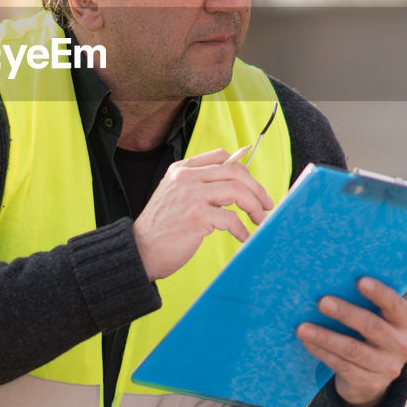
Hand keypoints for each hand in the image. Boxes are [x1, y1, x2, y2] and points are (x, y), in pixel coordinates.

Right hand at [133, 147, 273, 281]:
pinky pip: (231, 219)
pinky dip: (242, 230)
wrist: (140, 250)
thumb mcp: (177, 196)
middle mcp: (186, 178)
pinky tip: (244, 237)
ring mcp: (191, 195)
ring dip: (255, 207)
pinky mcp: (196, 216)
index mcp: (181, 170)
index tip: (254, 187)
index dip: (243, 169)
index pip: (220, 156)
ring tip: (260, 220)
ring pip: (237, 191)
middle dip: (257, 190)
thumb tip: (236, 179)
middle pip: (235, 172)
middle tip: (266, 206)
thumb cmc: (162, 227)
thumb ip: (200, 185)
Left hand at [297, 277, 406, 406]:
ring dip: (325, 337)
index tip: (360, 280)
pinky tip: (308, 342)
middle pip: (371, 326)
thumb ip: (367, 304)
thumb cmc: (370, 336)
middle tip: (322, 302)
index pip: (395, 305)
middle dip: (345, 313)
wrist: (374, 380)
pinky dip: (322, 352)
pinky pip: (342, 365)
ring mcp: (388, 367)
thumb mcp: (379, 321)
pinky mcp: (370, 383)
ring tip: (303, 327)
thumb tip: (332, 281)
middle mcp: (402, 346)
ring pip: (352, 349)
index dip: (379, 293)